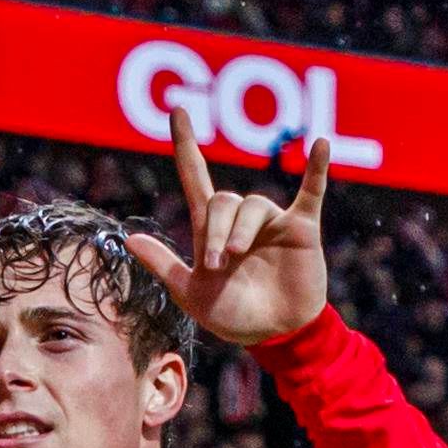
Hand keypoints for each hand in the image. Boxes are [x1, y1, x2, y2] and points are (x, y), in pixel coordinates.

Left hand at [125, 101, 331, 347]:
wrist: (274, 336)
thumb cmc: (233, 316)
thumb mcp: (191, 294)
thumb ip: (163, 265)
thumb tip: (127, 239)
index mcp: (211, 230)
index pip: (195, 178)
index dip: (185, 146)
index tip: (177, 111)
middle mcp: (240, 220)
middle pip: (223, 201)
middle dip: (215, 231)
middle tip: (218, 264)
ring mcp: (271, 222)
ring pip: (253, 205)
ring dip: (241, 231)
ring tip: (237, 257)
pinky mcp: (300, 229)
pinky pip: (310, 192)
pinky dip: (316, 169)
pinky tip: (320, 145)